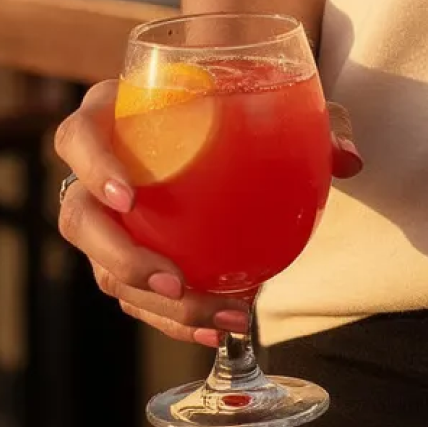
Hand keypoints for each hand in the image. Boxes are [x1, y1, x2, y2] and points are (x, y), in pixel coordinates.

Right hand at [53, 78, 363, 349]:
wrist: (233, 116)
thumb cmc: (244, 99)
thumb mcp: (283, 100)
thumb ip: (319, 121)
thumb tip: (348, 158)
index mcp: (118, 111)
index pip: (80, 134)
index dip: (93, 165)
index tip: (128, 197)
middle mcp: (100, 165)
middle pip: (78, 217)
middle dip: (118, 257)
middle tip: (171, 279)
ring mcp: (108, 215)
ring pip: (103, 268)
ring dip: (152, 302)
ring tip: (212, 315)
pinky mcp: (126, 253)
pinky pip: (134, 293)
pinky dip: (171, 317)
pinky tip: (214, 328)